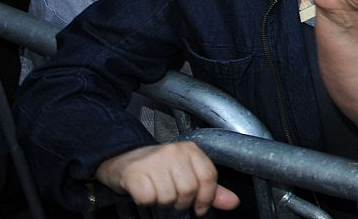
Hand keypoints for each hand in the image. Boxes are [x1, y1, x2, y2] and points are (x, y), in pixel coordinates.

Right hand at [95, 142, 239, 215]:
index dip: (206, 197)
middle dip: (182, 202)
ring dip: (163, 202)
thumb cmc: (159, 168)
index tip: (200, 207)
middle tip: (173, 199)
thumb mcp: (188, 173)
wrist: (124, 159)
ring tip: (158, 192)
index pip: (208, 177)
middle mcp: (174, 152)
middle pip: (189, 189)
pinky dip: (146, 201)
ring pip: (168, 196)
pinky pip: (148, 198)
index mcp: (191, 150)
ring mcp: (154, 161)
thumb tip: (233, 203)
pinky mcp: (135, 172)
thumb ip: (211, 189)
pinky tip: (145, 191)